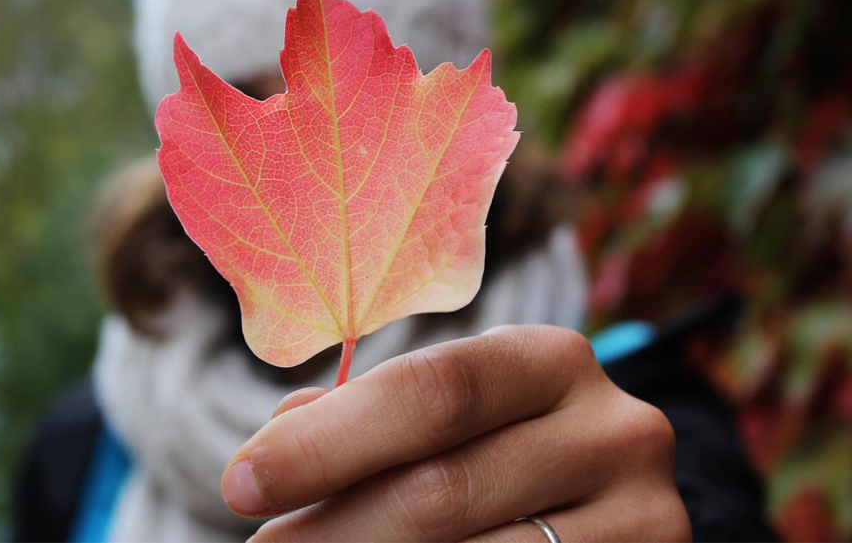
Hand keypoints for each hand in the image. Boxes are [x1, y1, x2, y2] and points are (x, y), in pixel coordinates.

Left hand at [220, 325, 690, 541]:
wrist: (601, 508)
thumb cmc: (497, 447)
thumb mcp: (450, 416)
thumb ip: (370, 417)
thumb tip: (279, 434)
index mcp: (553, 359)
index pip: (434, 391)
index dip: (328, 441)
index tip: (240, 480)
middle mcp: (615, 429)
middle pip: (442, 490)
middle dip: (332, 525)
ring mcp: (644, 518)